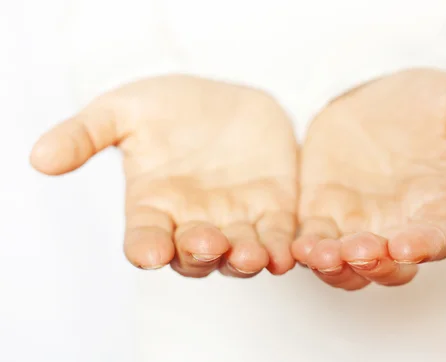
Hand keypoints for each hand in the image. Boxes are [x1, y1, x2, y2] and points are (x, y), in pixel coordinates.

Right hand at [31, 75, 297, 277]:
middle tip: (206, 245)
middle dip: (201, 254)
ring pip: (239, 253)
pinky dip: (283, 248)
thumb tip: (40, 158)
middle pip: (195, 255)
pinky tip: (289, 251)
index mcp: (154, 205)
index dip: (147, 248)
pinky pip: (278, 237)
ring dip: (245, 259)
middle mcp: (194, 221)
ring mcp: (236, 219)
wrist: (226, 97)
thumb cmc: (170, 106)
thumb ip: (86, 133)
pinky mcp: (273, 210)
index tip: (149, 253)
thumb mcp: (124, 109)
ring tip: (251, 255)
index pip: (145, 237)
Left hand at [292, 69, 445, 289]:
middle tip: (359, 250)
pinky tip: (297, 246)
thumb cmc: (428, 102)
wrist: (377, 94)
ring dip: (336, 266)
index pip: (437, 238)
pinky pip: (316, 240)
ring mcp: (360, 222)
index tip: (407, 244)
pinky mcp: (324, 212)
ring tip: (320, 254)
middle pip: (391, 264)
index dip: (424, 246)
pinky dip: (307, 249)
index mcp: (439, 206)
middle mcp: (400, 224)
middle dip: (375, 263)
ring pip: (349, 263)